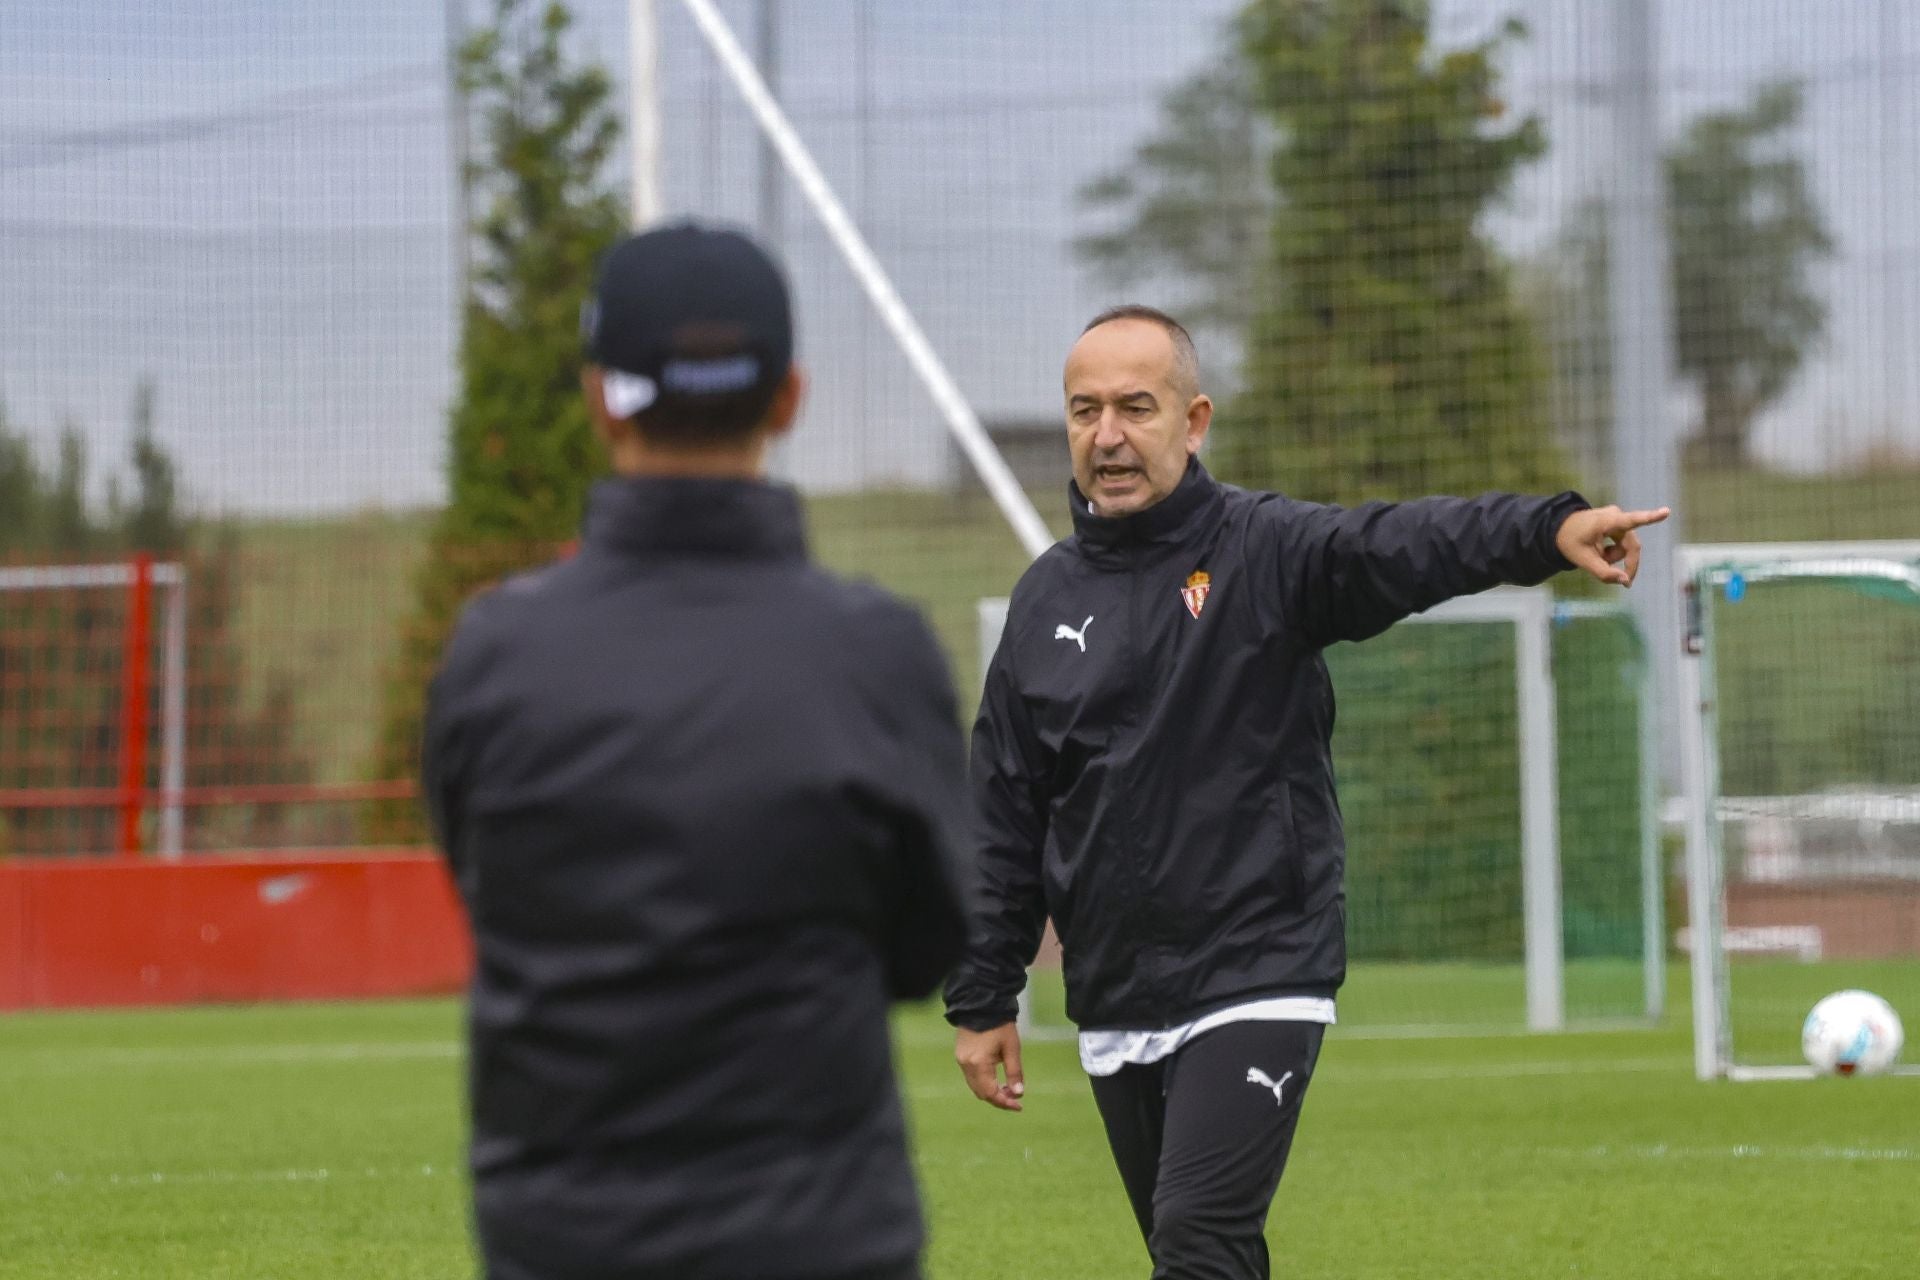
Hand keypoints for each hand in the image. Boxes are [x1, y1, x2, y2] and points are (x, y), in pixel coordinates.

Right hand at [955, 1023, 1024, 1111]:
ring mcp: (960, 1059)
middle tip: (1015, 1098)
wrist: (981, 1002)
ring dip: (990, 1091)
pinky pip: (971, 1076)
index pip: (990, 1093)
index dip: (1005, 1103)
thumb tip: (1018, 1094)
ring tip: (1008, 1088)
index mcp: (978, 1063)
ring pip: (975, 1086)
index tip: (1019, 1106)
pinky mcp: (960, 1054)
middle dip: (998, 1099)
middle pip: (981, 1093)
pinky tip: (996, 1078)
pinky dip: (983, 1082)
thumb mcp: (1012, 1048)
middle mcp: (966, 1064)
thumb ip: (1014, 1072)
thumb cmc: (1000, 1024)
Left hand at [1555, 505, 1670, 586]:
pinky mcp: (1619, 522)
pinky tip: (1600, 552)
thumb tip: (1625, 581)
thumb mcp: (1582, 560)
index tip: (1666, 511)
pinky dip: (1614, 552)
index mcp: (1605, 521)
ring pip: (1627, 546)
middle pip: (1632, 546)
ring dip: (1615, 557)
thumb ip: (1603, 573)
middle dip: (1628, 564)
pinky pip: (1623, 543)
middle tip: (1627, 584)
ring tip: (1597, 556)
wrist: (1559, 529)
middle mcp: (1615, 516)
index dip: (1650, 517)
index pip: (1631, 520)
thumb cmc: (1570, 542)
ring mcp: (1618, 518)